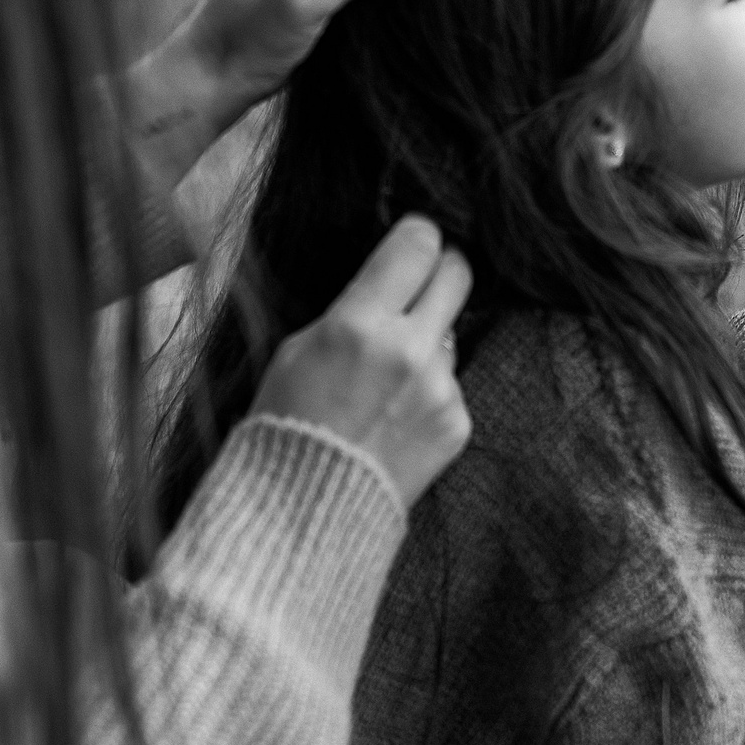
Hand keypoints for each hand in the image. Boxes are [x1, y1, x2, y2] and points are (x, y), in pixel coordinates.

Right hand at [250, 215, 471, 506]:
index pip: (419, 244)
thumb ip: (351, 308)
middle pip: (458, 274)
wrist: (304, 509)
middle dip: (443, 269)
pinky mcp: (457, 424)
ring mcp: (439, 390)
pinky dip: (430, 392)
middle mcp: (408, 351)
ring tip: (386, 379)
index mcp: (359, 323)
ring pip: (450, 334)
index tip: (414, 241)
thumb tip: (394, 280)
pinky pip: (452, 385)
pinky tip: (395, 417)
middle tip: (425, 280)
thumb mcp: (297, 348)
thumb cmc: (286, 422)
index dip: (419, 235)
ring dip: (428, 342)